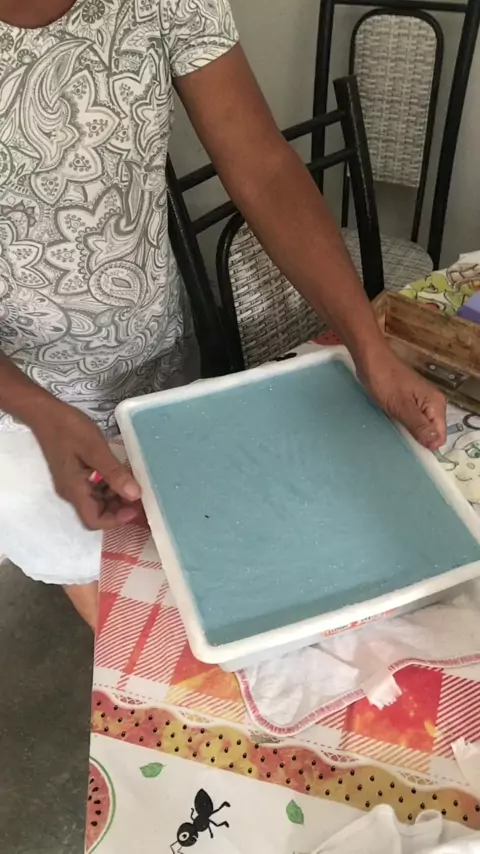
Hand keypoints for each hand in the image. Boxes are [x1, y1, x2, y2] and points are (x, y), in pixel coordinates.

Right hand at [32, 401, 140, 529]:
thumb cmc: (69, 429)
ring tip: (133, 485)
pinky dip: (108, 487)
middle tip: (140, 496)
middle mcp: (71, 492)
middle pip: (96, 513)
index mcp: (74, 489)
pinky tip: (119, 475)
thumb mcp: (95, 449)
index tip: (136, 508)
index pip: (93, 520)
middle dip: (118, 509)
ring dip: (114, 498)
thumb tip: (135, 495)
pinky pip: (92, 489)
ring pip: (95, 502)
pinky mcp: (73, 475)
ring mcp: (71, 484)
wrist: (45, 414)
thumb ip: (114, 473)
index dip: (116, 519)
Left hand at [358, 350, 446, 449]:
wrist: (370, 360)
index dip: (426, 444)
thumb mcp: (401, 406)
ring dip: (408, 431)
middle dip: (417, 439)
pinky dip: (402, 424)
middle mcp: (434, 403)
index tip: (409, 445)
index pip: (440, 436)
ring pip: (420, 427)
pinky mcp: (410, 401)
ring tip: (393, 431)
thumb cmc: (385, 381)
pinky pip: (411, 420)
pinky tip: (392, 424)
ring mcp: (422, 402)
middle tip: (398, 437)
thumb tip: (436, 446)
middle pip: (430, 432)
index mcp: (436, 403)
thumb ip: (419, 426)